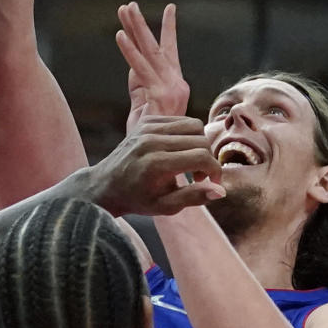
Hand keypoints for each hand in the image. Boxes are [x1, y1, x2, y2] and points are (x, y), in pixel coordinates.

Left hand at [89, 116, 224, 217]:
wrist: (106, 185)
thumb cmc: (137, 199)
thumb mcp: (165, 207)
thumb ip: (194, 197)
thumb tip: (221, 190)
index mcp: (157, 164)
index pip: (201, 157)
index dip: (215, 170)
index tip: (212, 182)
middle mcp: (152, 141)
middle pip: (201, 139)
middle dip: (208, 158)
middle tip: (200, 176)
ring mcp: (148, 128)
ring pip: (194, 125)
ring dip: (200, 144)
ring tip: (192, 163)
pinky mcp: (146, 121)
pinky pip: (180, 121)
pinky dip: (187, 135)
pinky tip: (180, 152)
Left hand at [116, 3, 189, 132]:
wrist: (160, 171)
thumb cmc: (151, 143)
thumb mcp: (143, 110)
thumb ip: (140, 89)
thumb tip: (134, 70)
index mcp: (175, 87)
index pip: (170, 52)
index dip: (168, 30)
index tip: (170, 9)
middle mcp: (176, 85)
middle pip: (158, 48)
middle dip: (143, 25)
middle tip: (129, 5)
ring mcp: (170, 89)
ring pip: (150, 52)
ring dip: (136, 28)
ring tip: (125, 8)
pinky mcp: (159, 96)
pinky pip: (140, 69)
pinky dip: (130, 51)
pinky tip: (119, 35)